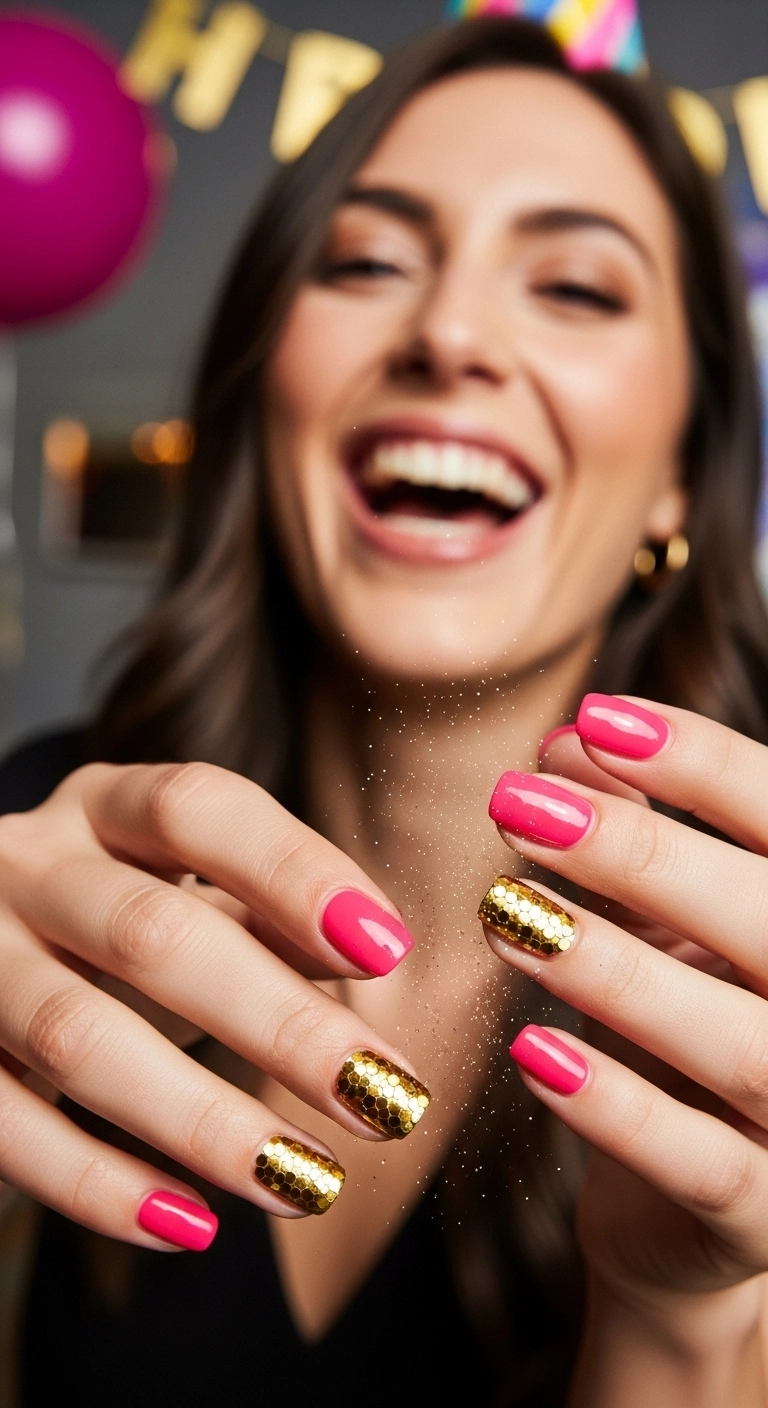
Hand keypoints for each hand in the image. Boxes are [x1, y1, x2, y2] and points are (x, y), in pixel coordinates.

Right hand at [0, 762, 427, 1249]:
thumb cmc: (108, 921)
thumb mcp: (180, 890)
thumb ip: (268, 912)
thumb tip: (376, 950)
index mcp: (104, 806)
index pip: (198, 811)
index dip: (294, 873)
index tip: (388, 949)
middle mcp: (27, 863)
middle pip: (150, 934)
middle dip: (278, 1024)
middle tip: (381, 1099)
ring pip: (74, 1038)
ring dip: (201, 1121)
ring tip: (305, 1181)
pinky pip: (5, 1124)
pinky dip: (96, 1185)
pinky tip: (190, 1225)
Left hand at [480, 695, 767, 1338]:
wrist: (698, 1210)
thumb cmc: (690, 1030)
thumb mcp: (671, 925)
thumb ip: (635, 831)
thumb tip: (567, 740)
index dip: (701, 763)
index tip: (593, 719)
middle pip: (767, 920)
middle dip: (642, 855)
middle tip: (520, 809)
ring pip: (738, 1044)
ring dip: (617, 973)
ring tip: (511, 918)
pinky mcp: (763, 1217)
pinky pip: (701, 1164)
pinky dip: (616, 1110)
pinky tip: (533, 1053)